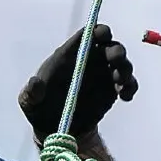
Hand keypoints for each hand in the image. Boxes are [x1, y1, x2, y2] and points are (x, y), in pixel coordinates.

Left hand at [18, 25, 137, 143]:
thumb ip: (31, 93)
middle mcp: (90, 60)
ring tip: (120, 84)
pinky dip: (130, 87)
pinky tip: (125, 97)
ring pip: (121, 63)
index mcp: (70, 54)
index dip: (98, 31)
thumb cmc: (39, 108)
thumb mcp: (29, 102)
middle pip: (110, 45)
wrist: (55, 129)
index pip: (88, 34)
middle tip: (115, 63)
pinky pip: (128, 84)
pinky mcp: (112, 90)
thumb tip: (35, 84)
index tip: (103, 36)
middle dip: (116, 51)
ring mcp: (103, 74)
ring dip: (125, 69)